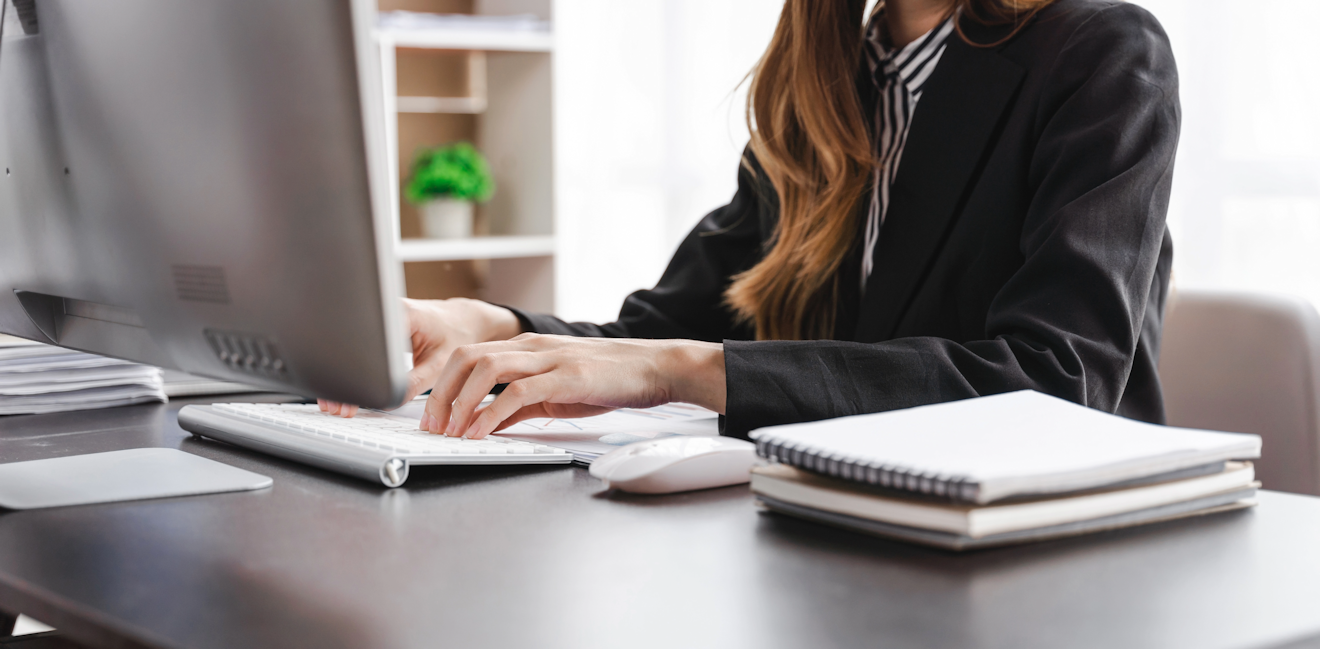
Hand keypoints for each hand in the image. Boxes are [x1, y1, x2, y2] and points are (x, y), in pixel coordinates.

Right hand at [318, 297, 521, 416]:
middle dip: (339, 377)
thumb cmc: (455, 336)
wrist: (463, 320)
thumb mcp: (440, 364)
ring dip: (341, 373)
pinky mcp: (375, 324)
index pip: (366, 343)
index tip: (347, 397)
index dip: (352, 373)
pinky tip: (345, 388)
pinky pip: (355, 346)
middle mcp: (385, 310)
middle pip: (349, 343)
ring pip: (349, 345)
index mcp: (401, 314)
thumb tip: (386, 401)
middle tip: (335, 405)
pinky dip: (349, 368)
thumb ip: (413, 383)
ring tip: (335, 401)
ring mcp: (378, 315)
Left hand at [418, 334, 725, 438]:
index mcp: (527, 347)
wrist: (655, 368)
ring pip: (486, 368)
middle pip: (467, 358)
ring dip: (461, 402)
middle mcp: (532, 346)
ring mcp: (549, 359)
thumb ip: (521, 405)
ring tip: (451, 431)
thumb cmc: (610, 380)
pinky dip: (492, 413)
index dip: (442, 385)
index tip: (431, 416)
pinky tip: (481, 433)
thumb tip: (489, 424)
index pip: (469, 356)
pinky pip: (518, 392)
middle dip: (441, 393)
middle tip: (431, 426)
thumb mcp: (557, 393)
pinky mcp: (566, 376)